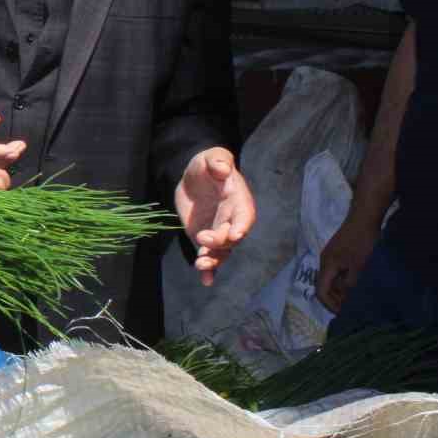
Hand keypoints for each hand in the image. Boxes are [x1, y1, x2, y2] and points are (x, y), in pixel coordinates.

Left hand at [175, 148, 255, 286]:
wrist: (193, 177)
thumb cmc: (206, 164)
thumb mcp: (210, 156)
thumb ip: (217, 160)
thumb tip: (222, 168)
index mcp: (238, 199)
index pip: (245, 215)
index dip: (242, 226)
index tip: (235, 234)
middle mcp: (231, 219)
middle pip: (232, 236)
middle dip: (220, 242)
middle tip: (203, 238)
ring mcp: (219, 230)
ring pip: (222, 251)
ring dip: (214, 260)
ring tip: (201, 264)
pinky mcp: (205, 238)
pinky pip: (210, 256)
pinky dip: (209, 270)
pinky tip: (206, 281)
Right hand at [315, 213, 381, 311]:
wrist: (364, 216)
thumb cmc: (362, 241)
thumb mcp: (359, 266)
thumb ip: (350, 283)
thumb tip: (347, 297)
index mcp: (326, 265)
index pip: (320, 291)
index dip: (330, 304)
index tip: (343, 313)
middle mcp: (324, 261)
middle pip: (324, 286)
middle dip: (334, 299)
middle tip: (350, 309)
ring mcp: (331, 256)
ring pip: (331, 279)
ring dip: (340, 290)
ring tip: (354, 299)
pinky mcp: (338, 252)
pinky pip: (337, 271)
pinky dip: (343, 281)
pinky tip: (356, 284)